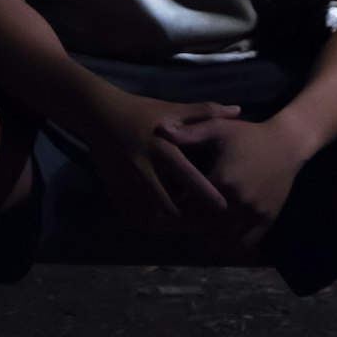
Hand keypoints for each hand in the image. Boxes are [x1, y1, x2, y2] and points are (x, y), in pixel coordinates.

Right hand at [85, 92, 241, 234]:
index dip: (206, 194)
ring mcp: (126, 182)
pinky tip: (161, 224)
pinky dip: (148, 223)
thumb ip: (204, 111)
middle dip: (188, 219)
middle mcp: (143, 168)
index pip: (187, 176)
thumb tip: (238, 110)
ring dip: (169, 225)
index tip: (223, 207)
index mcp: (161, 148)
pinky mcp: (114, 189)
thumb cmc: (140, 111)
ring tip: (188, 228)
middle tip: (206, 225)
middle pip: (168, 205)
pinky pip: (133, 216)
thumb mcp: (171, 109)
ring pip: (150, 215)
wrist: (99, 114)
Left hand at [155, 115, 304, 251]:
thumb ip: (189, 133)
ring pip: (222, 237)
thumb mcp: (218, 128)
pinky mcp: (266, 221)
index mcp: (222, 179)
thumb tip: (161, 132)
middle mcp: (238, 201)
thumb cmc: (248, 134)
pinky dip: (229, 242)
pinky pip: (243, 242)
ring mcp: (254, 214)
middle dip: (189, 224)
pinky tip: (219, 234)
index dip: (175, 207)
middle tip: (177, 221)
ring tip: (197, 227)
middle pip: (204, 224)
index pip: (189, 204)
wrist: (287, 144)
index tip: (166, 205)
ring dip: (207, 235)